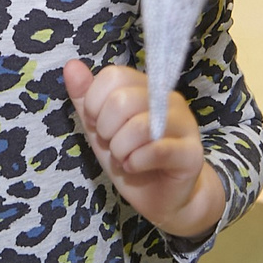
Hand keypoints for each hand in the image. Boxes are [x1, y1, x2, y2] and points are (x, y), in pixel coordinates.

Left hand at [63, 60, 225, 239]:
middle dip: (105, 129)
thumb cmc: (130, 158)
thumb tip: (71, 65)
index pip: (113, 75)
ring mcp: (184, 124)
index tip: (98, 123)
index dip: (94, 103)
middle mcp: (169, 99)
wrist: (160, 197)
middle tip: (113, 144)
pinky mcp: (192, 153)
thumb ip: (85, 98)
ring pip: (139, 126)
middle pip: (122, 100)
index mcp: (146, 87)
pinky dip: (134, 163)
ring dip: (120, 149)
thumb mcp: (99, 128)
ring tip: (124, 157)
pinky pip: (156, 151)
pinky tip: (135, 167)